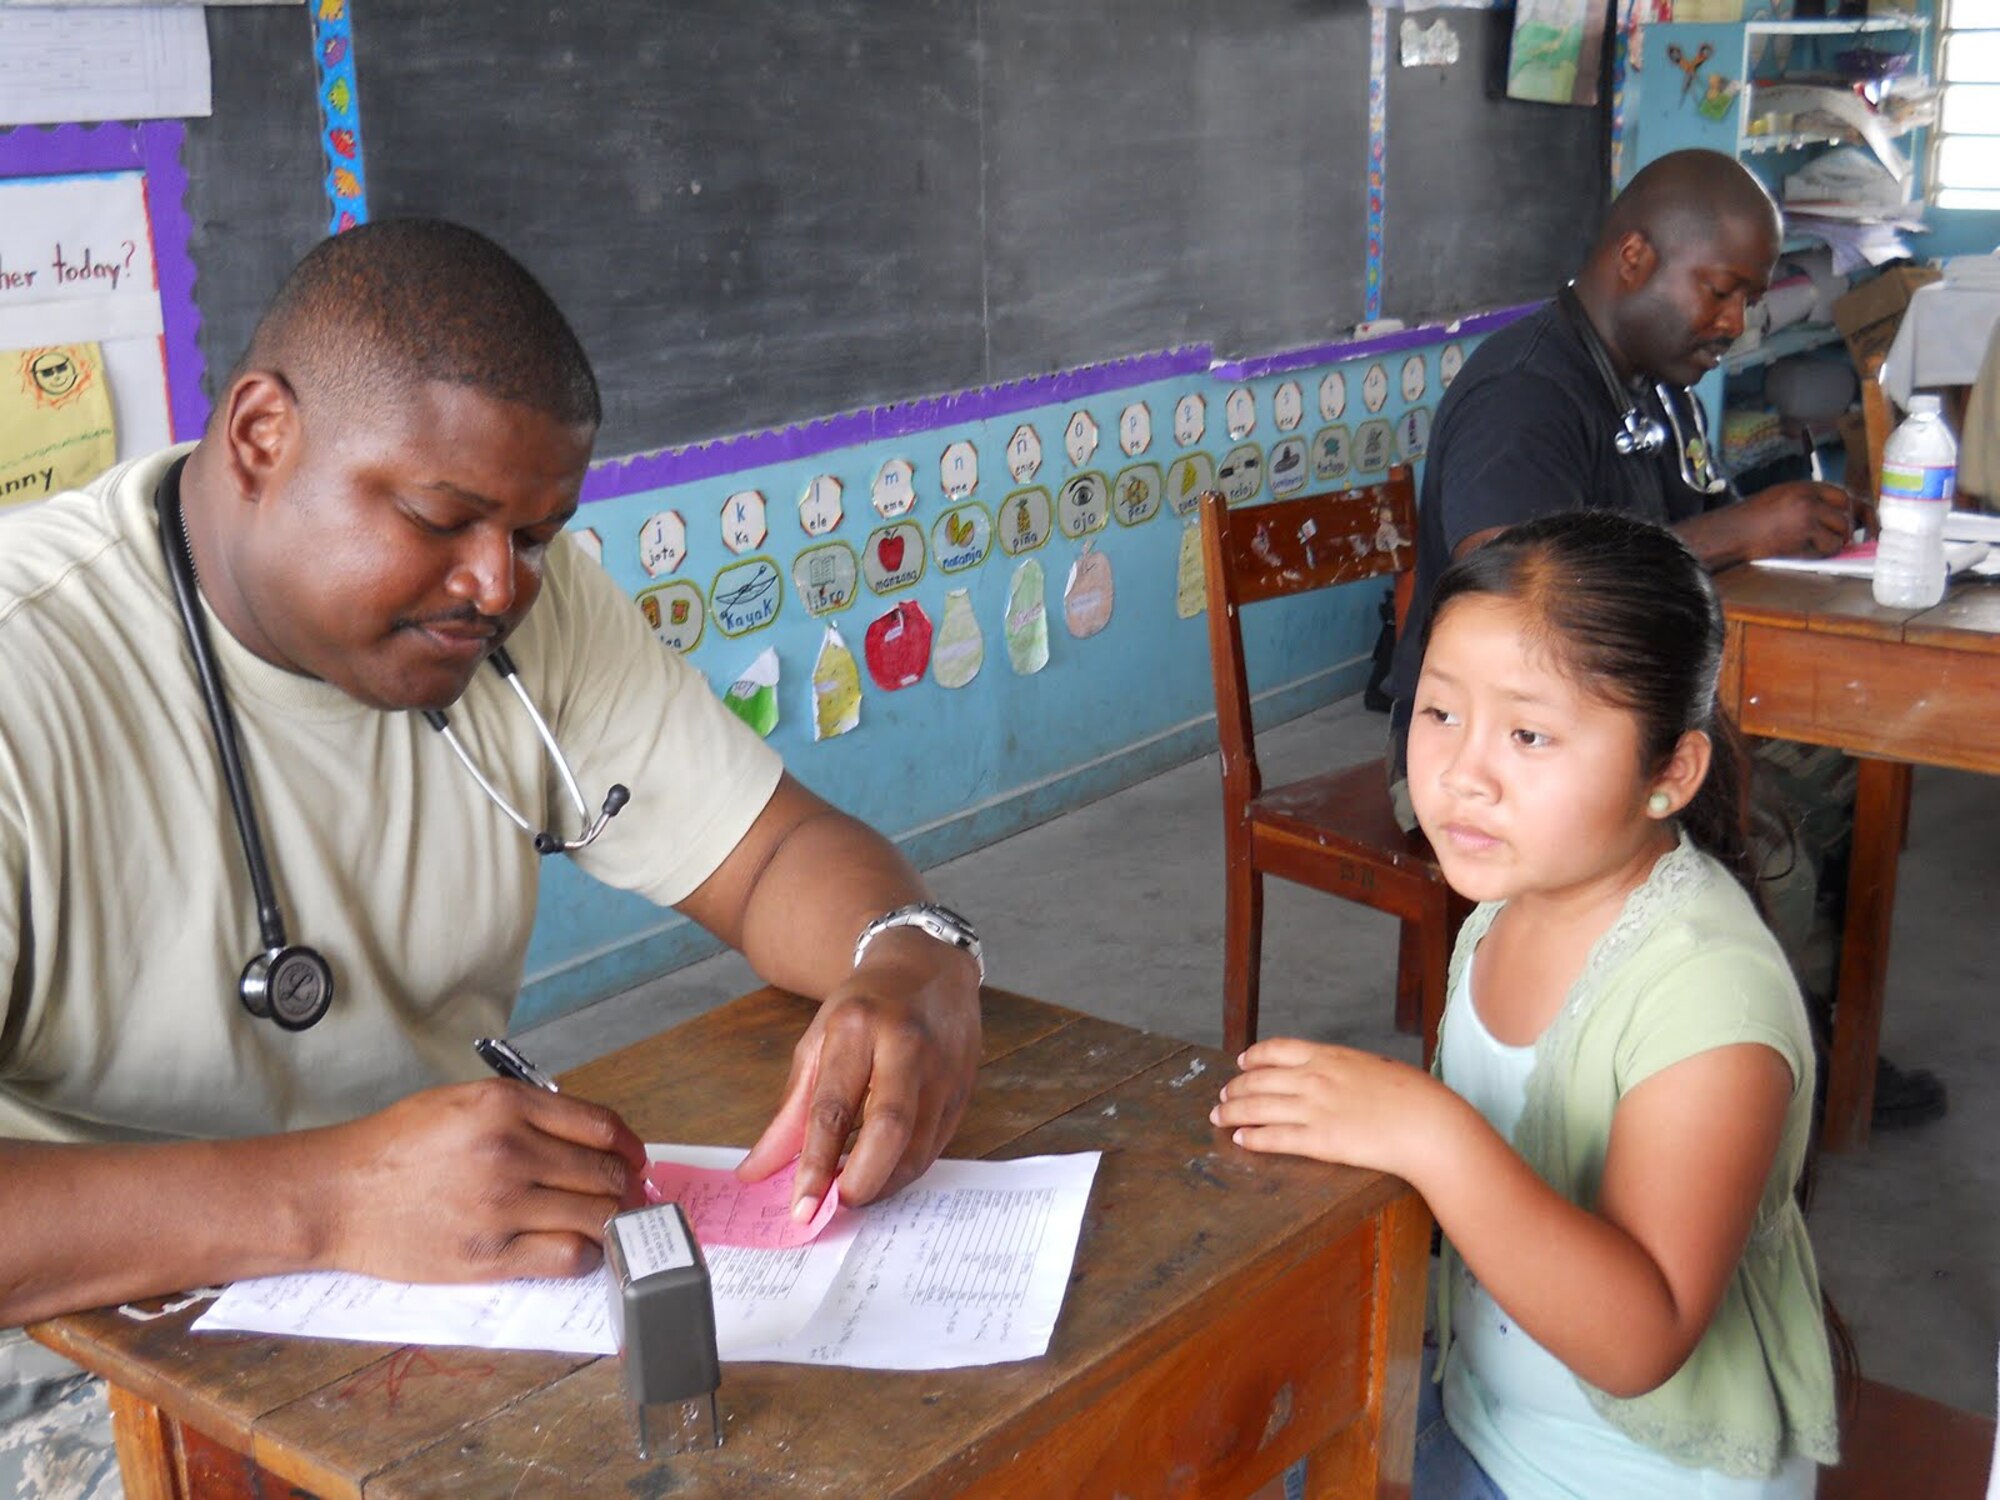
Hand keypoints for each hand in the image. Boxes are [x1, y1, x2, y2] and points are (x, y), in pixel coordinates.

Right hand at [319, 1080, 646, 1281]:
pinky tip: (577, 1250)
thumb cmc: (394, 1148)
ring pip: (596, 1216)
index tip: (635, 1158)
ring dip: (611, 1222)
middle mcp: (509, 1152)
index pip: (600, 1126)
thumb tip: (586, 1138)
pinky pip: (567, 1258)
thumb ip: (525, 1113)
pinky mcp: (489, 1256)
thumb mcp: (461, 1103)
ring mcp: (501, 1206)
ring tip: (607, 1224)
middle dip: (625, 1187)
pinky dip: (585, 1256)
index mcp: (505, 1107)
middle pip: (605, 1173)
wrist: (335, 1195)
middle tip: (627, 1196)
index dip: (629, 1146)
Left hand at [738, 930, 979, 1216]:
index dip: (816, 1164)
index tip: (801, 1208)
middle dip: (861, 1181)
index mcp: (857, 1027)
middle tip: (836, 1206)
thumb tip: (758, 1172)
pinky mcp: (964, 1089)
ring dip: (883, 1183)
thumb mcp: (816, 1043)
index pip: (833, 1108)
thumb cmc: (865, 1008)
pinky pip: (935, 1147)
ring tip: (855, 1191)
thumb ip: (790, 1112)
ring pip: (918, 1148)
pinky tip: (884, 1172)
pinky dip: (906, 1170)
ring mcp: (942, 1068)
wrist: (928, 967)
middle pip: (889, 1129)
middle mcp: (905, 1045)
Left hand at [1210, 1038, 1455, 1178]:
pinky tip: (1242, 1140)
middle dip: (1234, 1088)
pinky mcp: (1318, 1141)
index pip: (1277, 1050)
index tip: (1241, 1062)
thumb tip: (1336, 1073)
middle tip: (1222, 1096)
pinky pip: (1274, 1138)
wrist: (1428, 1124)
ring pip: (1258, 1108)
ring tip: (1220, 1118)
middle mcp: (1315, 1079)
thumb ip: (1347, 1069)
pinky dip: (1253, 1138)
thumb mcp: (1375, 1068)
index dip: (1253, 1057)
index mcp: (1330, 1057)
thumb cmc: (1413, 1097)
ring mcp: (1314, 1110)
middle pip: (1259, 1079)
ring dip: (1233, 1113)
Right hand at [1737, 480, 1857, 557]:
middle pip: (1846, 513)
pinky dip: (1823, 553)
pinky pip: (1829, 547)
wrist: (1733, 532)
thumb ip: (1808, 501)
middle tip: (1844, 539)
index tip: (1860, 522)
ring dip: (1833, 543)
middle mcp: (1809, 498)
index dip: (1852, 510)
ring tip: (1814, 546)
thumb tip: (1834, 514)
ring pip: (1841, 532)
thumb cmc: (1751, 519)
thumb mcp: (1781, 498)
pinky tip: (1807, 552)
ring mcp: (1808, 515)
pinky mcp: (1805, 534)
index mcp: (1803, 487)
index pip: (1842, 496)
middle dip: (1846, 529)